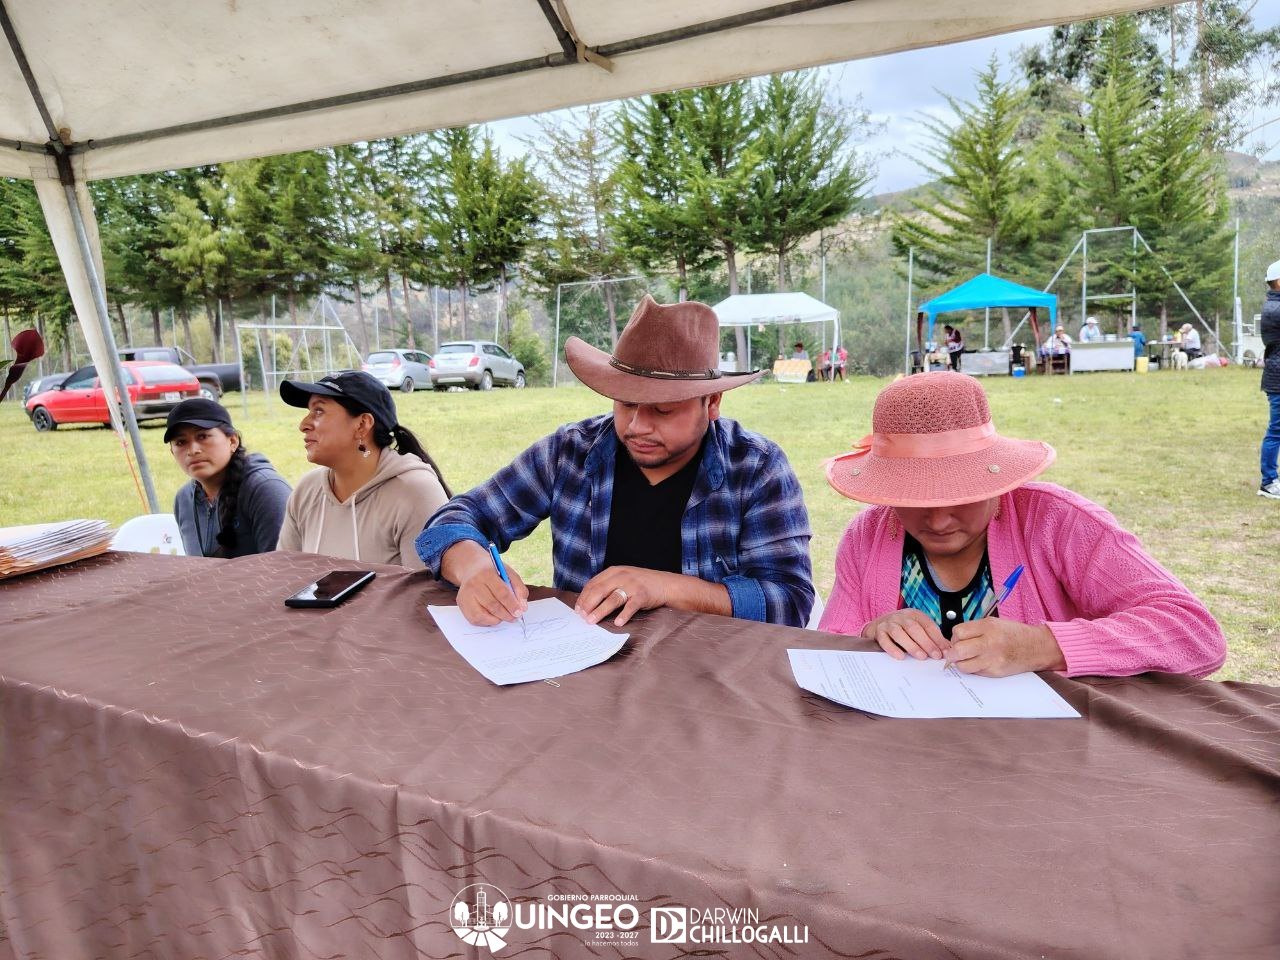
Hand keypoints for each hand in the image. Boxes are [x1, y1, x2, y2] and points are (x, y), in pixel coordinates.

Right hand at [444, 541, 528, 625]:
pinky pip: (475, 619)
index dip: (512, 605)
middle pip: (492, 605)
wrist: (472, 568)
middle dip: (506, 614)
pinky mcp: (461, 603)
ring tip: (505, 616)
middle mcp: (474, 584)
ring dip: (497, 619)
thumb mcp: (508, 573)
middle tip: (514, 618)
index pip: (501, 592)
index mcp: (487, 573)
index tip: (519, 612)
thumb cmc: (493, 573)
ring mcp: (465, 594)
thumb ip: (519, 588)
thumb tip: (523, 607)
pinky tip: (494, 617)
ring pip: (482, 615)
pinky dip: (487, 621)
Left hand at [575, 566, 672, 625]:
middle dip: (588, 605)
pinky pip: (631, 606)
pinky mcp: (643, 595)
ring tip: (592, 621)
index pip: (593, 584)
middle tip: (582, 617)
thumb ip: (608, 586)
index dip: (583, 597)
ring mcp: (632, 585)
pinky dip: (623, 615)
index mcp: (613, 572)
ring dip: (600, 611)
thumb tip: (588, 602)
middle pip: (599, 590)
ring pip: (612, 598)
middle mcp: (621, 576)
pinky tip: (617, 623)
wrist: (666, 584)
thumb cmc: (641, 584)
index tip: (577, 609)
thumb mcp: (622, 578)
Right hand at [861, 609, 947, 660]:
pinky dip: (892, 648)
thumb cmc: (904, 630)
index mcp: (915, 615)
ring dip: (911, 645)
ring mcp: (889, 623)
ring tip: (921, 656)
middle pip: (914, 628)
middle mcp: (901, 617)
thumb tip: (947, 651)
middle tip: (935, 655)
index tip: (944, 651)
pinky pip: (884, 640)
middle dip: (926, 643)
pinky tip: (900, 657)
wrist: (879, 625)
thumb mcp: (919, 630)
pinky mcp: (878, 632)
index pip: (928, 625)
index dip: (937, 638)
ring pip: (899, 633)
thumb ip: (932, 639)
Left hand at [946, 619, 1065, 676]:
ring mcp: (993, 659)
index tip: (958, 639)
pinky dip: (973, 669)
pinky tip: (980, 663)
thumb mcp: (994, 623)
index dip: (954, 637)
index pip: (958, 632)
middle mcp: (990, 642)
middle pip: (957, 650)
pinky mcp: (995, 672)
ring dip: (961, 663)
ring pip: (963, 666)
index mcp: (988, 626)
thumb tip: (954, 639)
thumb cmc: (1014, 634)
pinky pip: (975, 672)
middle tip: (955, 653)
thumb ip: (974, 629)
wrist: (1037, 647)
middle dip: (952, 653)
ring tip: (967, 659)